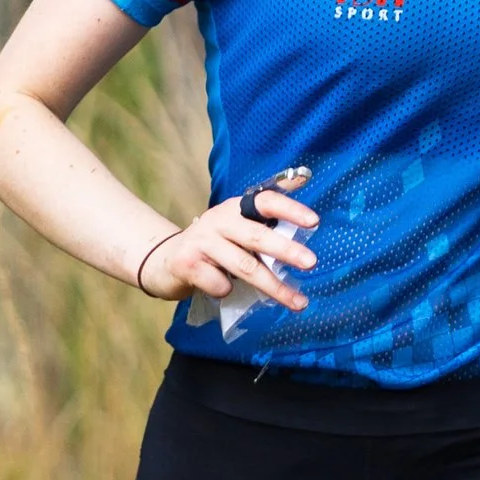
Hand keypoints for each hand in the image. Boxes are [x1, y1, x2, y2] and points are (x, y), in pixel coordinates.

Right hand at [137, 190, 318, 308]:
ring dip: (274, 287)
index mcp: (234, 208)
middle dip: (286, 251)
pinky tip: (223, 289)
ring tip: (298, 302)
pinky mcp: (187, 264)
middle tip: (311, 262)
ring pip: (244, 267)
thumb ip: (266, 211)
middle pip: (256, 236)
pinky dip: (228, 291)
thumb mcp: (237, 224)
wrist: (165, 261)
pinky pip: (220, 285)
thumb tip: (304, 178)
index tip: (314, 221)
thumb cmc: (213, 245)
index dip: (290, 209)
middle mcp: (218, 220)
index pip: (264, 201)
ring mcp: (201, 241)